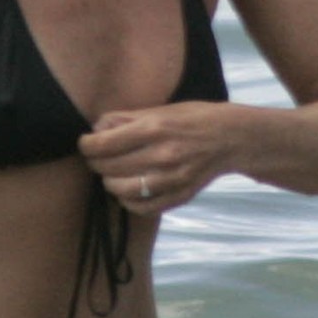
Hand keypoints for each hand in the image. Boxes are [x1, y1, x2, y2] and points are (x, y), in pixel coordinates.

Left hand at [78, 102, 237, 214]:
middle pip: (108, 167)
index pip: (103, 144)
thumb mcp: (160, 109)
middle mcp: (161, 155)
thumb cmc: (193, 118)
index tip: (85, 143)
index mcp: (154, 129)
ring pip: (120, 190)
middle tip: (98, 157)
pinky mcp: (179, 196)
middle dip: (95, 162)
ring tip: (112, 173)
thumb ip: (126, 118)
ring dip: (109, 182)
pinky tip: (128, 190)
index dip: (86, 145)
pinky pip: (141, 207)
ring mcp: (171, 180)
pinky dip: (128, 201)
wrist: (232, 138)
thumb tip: (97, 128)